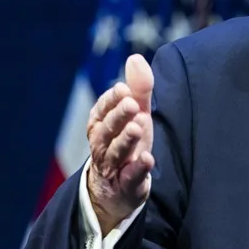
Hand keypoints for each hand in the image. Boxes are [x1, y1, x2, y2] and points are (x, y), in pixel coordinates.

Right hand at [85, 54, 154, 234]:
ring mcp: (114, 167)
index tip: (123, 89)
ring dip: (126, 139)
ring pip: (116, 153)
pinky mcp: (127, 186)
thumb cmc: (128, 143)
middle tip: (132, 103)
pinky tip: (147, 159)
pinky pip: (130, 178)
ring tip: (138, 127)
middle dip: (118, 116)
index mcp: (101, 126)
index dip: (111, 101)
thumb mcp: (135, 115)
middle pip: (107, 130)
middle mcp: (103, 146)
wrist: (116, 190)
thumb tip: (135, 58)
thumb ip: (139, 88)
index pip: (101, 111)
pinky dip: (137, 169)